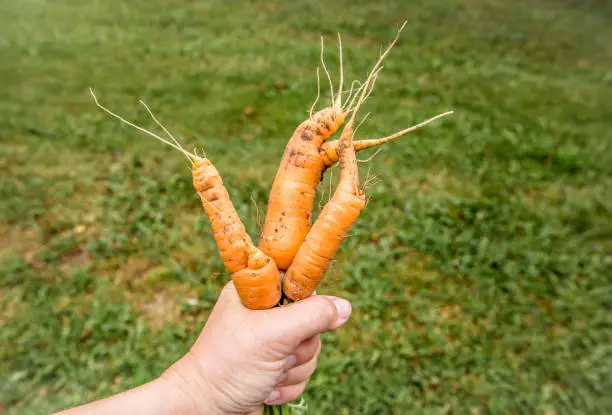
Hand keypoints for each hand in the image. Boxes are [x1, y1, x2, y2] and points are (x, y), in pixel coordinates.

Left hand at [162, 282, 351, 413]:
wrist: (206, 410)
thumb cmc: (229, 365)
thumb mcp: (273, 334)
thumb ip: (312, 316)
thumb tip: (346, 307)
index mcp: (256, 291)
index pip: (297, 279)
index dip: (307, 298)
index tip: (301, 319)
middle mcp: (264, 313)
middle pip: (312, 319)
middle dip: (299, 346)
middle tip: (277, 354)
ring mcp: (271, 341)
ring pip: (311, 349)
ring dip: (293, 369)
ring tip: (267, 374)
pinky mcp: (275, 366)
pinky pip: (303, 372)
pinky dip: (288, 384)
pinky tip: (266, 387)